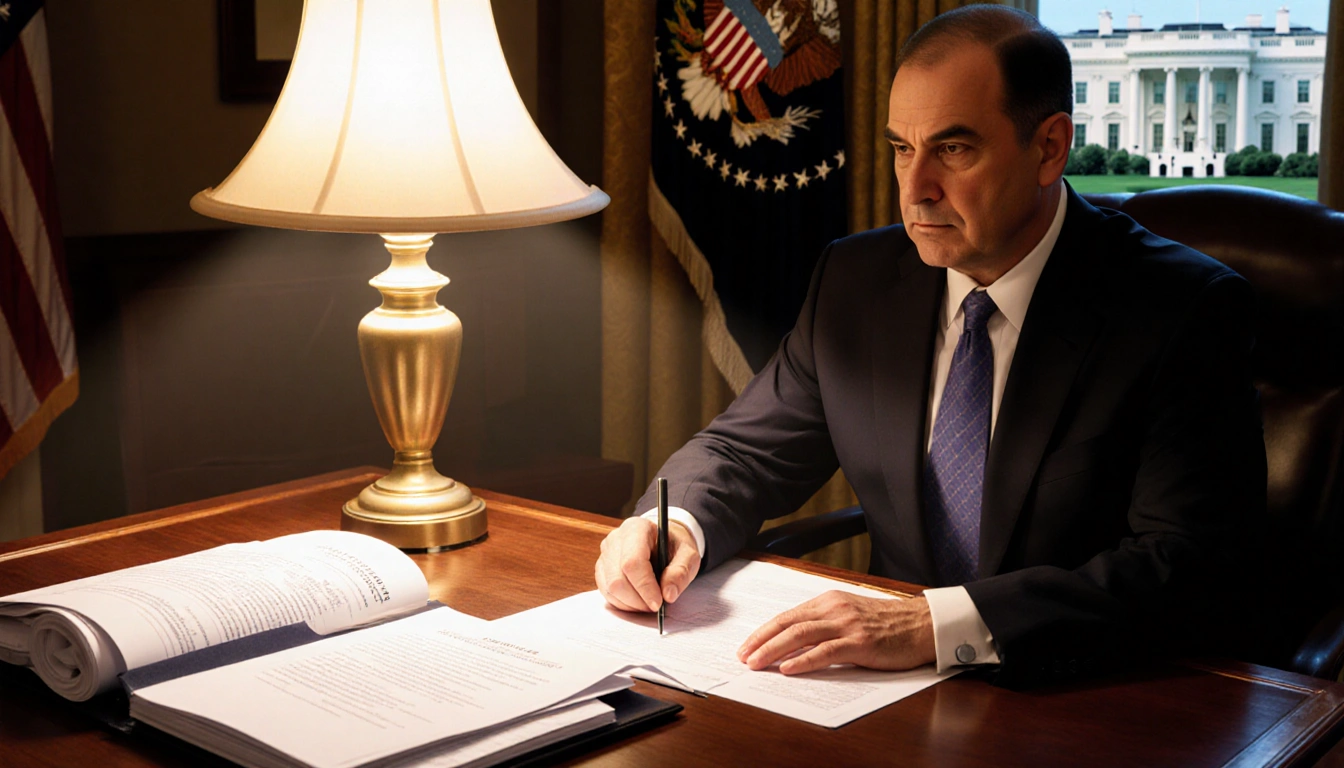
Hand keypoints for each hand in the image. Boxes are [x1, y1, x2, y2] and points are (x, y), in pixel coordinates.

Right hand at [594, 516, 700, 612]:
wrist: (661, 541)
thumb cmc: (674, 547)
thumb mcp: (689, 555)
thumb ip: (681, 572)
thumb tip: (668, 594)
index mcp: (637, 529)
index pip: (633, 562)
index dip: (645, 587)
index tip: (658, 603)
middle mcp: (616, 539)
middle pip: (618, 579)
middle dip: (638, 600)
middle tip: (657, 606)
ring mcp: (605, 554)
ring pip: (610, 588)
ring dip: (631, 604)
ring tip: (649, 602)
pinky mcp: (602, 568)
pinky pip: (607, 592)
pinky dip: (623, 603)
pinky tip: (638, 600)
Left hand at [736, 592, 935, 674]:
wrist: (921, 624)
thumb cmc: (888, 623)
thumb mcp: (850, 615)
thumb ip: (825, 624)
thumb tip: (794, 642)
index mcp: (828, 601)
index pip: (787, 616)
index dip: (764, 632)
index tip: (746, 645)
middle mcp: (834, 609)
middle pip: (787, 623)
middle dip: (760, 640)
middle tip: (743, 657)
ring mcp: (846, 624)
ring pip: (800, 635)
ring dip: (773, 650)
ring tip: (756, 663)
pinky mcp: (860, 642)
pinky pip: (825, 651)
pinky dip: (803, 660)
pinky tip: (788, 668)